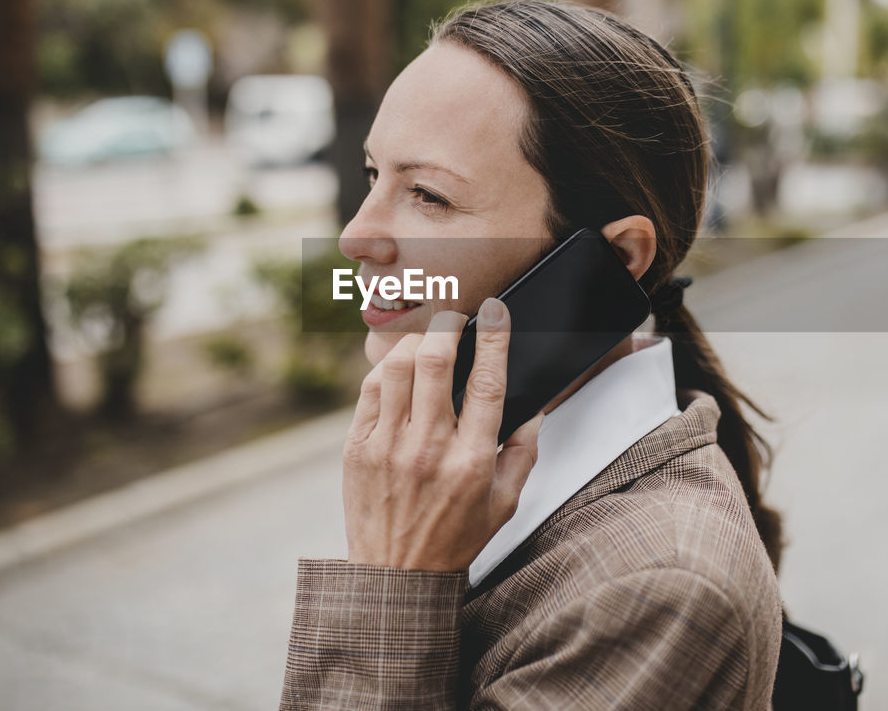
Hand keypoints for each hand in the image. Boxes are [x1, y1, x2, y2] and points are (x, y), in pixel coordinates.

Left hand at [342, 297, 542, 571]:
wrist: (396, 576)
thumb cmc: (454, 539)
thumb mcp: (505, 504)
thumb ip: (523, 453)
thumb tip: (531, 408)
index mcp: (471, 462)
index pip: (487, 383)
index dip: (494, 338)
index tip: (495, 311)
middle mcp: (428, 449)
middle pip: (436, 362)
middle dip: (448, 325)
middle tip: (455, 317)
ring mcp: (387, 447)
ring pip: (398, 367)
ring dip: (416, 342)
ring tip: (429, 340)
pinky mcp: (356, 447)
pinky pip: (370, 389)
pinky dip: (387, 369)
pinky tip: (401, 369)